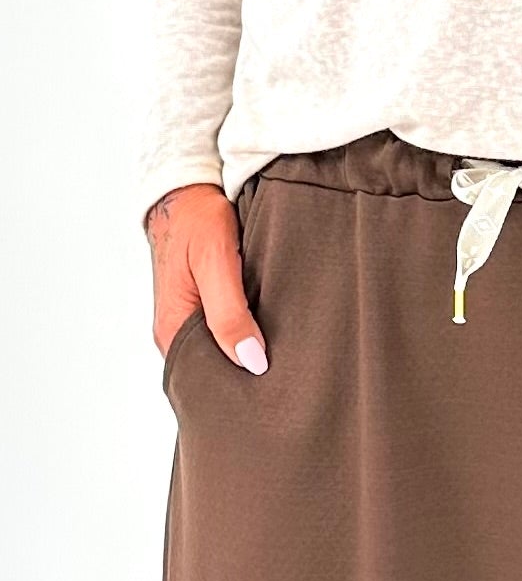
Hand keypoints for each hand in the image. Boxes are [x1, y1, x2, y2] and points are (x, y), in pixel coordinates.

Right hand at [145, 183, 267, 373]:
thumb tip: (253, 363)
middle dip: (249, 379)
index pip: (207, 382)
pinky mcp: (202, 310)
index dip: (240, 389)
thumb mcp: (214, 260)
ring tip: (283, 365)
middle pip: (216, 373)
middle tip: (288, 383)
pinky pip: (227, 335)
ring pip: (224, 355)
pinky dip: (247, 338)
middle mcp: (177, 334)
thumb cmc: (195, 217)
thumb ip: (230, 312)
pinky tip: (270, 339)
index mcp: (173, 332)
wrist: (184, 188)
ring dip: (250, 358)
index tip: (274, 392)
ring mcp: (189, 323)